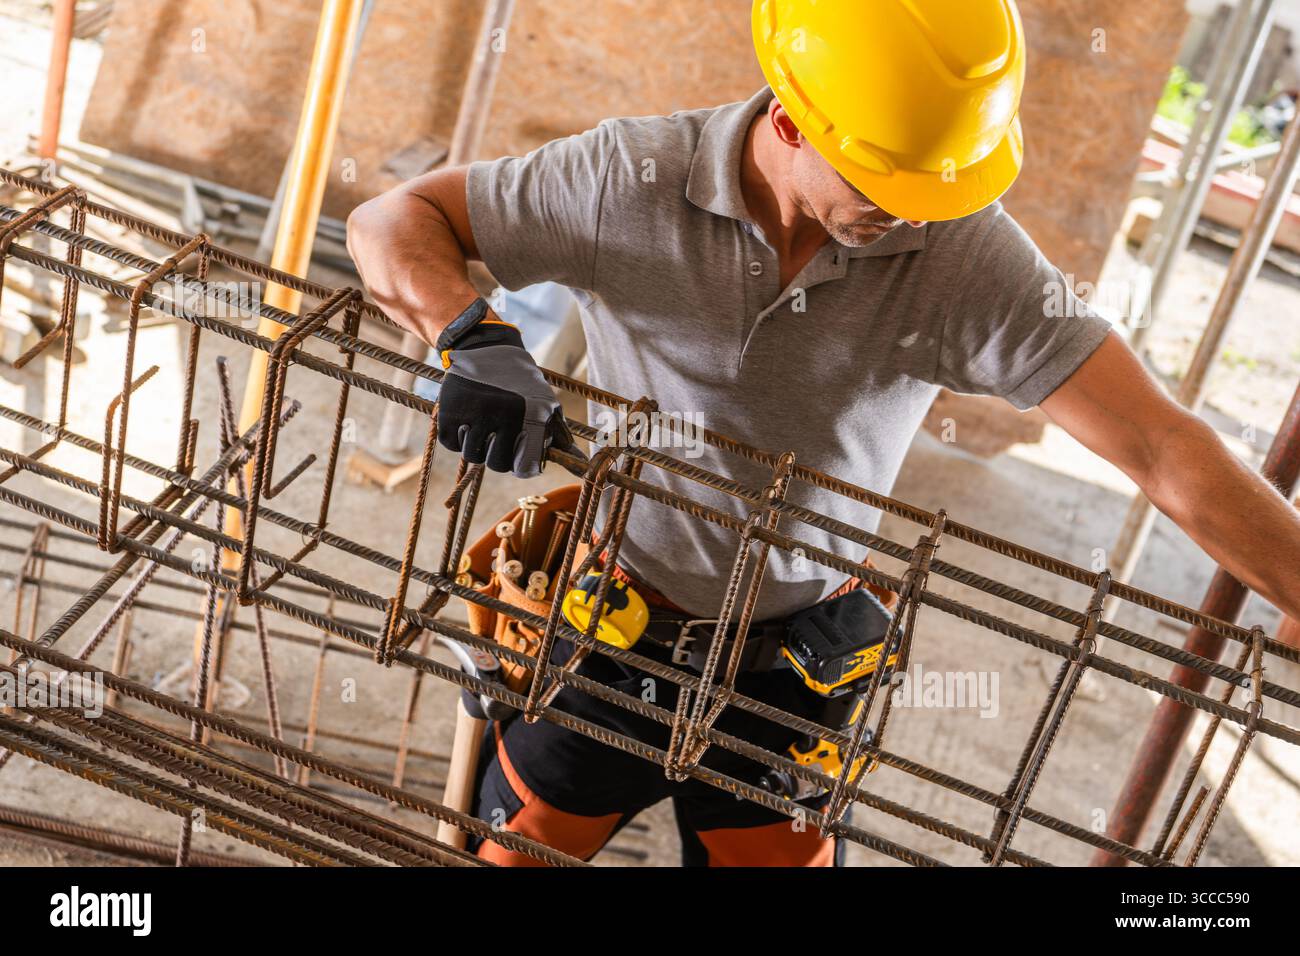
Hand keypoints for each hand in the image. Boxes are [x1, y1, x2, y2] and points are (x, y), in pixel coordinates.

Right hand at [436, 311, 573, 477]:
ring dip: (477, 447)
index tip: (518, 459)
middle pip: (497, 464)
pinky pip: (451, 444)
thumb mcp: (547, 405)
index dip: (521, 467)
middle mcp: (504, 414)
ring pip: (472, 455)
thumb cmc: (523, 383)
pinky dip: (457, 438)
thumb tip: (583, 469)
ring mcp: (474, 412)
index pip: (524, 467)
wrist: (488, 348)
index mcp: (531, 416)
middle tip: (498, 440)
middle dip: (499, 457)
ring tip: (483, 428)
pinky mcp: (449, 409)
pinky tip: (466, 422)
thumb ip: (560, 438)